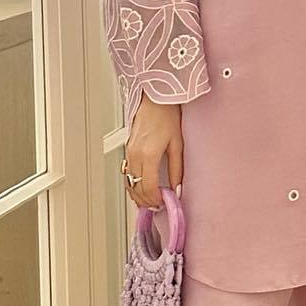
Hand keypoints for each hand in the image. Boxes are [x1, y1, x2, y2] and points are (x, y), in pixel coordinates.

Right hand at [124, 94, 183, 210]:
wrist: (154, 99)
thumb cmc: (167, 116)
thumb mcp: (177, 144)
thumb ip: (177, 169)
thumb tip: (177, 189)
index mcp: (148, 155)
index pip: (148, 187)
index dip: (155, 199)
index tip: (164, 203)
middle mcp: (135, 155)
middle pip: (136, 188)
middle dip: (147, 201)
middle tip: (159, 206)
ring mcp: (129, 153)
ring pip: (129, 183)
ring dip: (138, 195)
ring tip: (151, 201)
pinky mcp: (127, 150)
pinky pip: (127, 174)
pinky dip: (133, 185)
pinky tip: (141, 189)